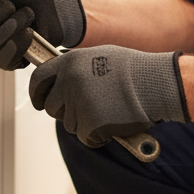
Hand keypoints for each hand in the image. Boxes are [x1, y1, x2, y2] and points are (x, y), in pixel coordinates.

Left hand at [29, 45, 188, 146]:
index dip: (36, 93)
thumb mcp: (99, 56)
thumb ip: (76, 67)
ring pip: (69, 124)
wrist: (156, 84)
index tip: (39, 100)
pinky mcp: (90, 124)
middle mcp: (69, 82)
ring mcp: (78, 103)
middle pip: (51, 106)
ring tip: (107, 110)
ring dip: (84, 123)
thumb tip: (61, 79)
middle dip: (65, 111)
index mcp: (69, 62)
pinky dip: (97, 135)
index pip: (38, 79)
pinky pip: (85, 137)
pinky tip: (112, 122)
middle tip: (87, 108)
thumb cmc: (135, 70)